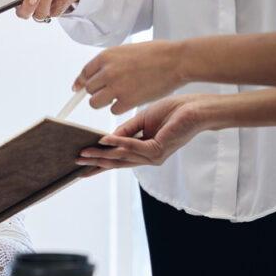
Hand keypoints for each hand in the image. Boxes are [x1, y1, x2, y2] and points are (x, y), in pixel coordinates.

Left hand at [72, 39, 185, 113]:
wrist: (178, 60)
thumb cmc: (158, 53)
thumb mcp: (127, 50)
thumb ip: (111, 62)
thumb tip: (98, 74)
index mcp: (106, 56)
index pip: (85, 73)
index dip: (81, 82)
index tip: (77, 88)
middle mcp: (107, 71)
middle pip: (89, 89)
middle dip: (99, 91)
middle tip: (113, 91)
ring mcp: (116, 87)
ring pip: (95, 102)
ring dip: (105, 102)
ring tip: (120, 96)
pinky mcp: (127, 101)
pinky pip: (113, 110)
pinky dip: (121, 108)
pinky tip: (132, 100)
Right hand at [76, 93, 211, 174]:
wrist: (197, 109)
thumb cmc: (174, 111)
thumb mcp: (143, 119)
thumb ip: (126, 130)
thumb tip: (107, 138)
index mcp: (145, 151)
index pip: (119, 159)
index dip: (101, 162)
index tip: (84, 167)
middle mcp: (149, 157)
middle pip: (117, 162)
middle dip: (96, 162)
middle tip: (77, 162)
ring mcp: (154, 156)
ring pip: (122, 157)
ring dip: (101, 155)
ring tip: (84, 153)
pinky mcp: (158, 149)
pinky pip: (133, 146)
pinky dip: (118, 143)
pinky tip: (105, 141)